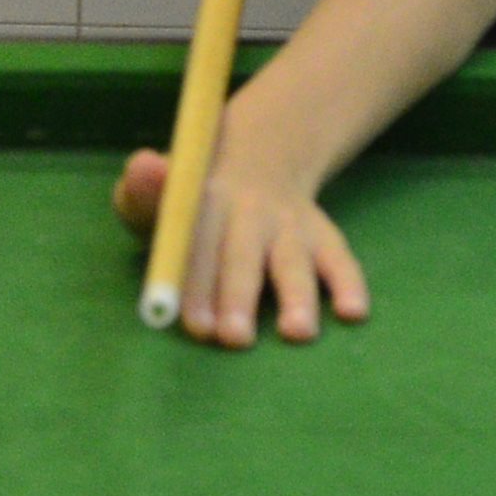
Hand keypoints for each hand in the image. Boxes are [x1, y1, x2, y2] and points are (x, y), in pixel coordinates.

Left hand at [112, 125, 368, 348]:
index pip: (194, 242)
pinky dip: (349, 284)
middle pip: (241, 255)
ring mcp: (289, 226)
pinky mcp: (323, 237)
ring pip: (292, 261)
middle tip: (234, 338)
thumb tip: (147, 167)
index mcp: (203, 202)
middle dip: (238, 296)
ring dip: (296, 296)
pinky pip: (340, 259)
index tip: (194, 324)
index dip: (193, 282)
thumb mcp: (160, 188)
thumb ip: (144, 190)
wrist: (260, 157)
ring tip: (298, 333)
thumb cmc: (193, 199)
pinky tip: (352, 312)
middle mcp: (249, 213)